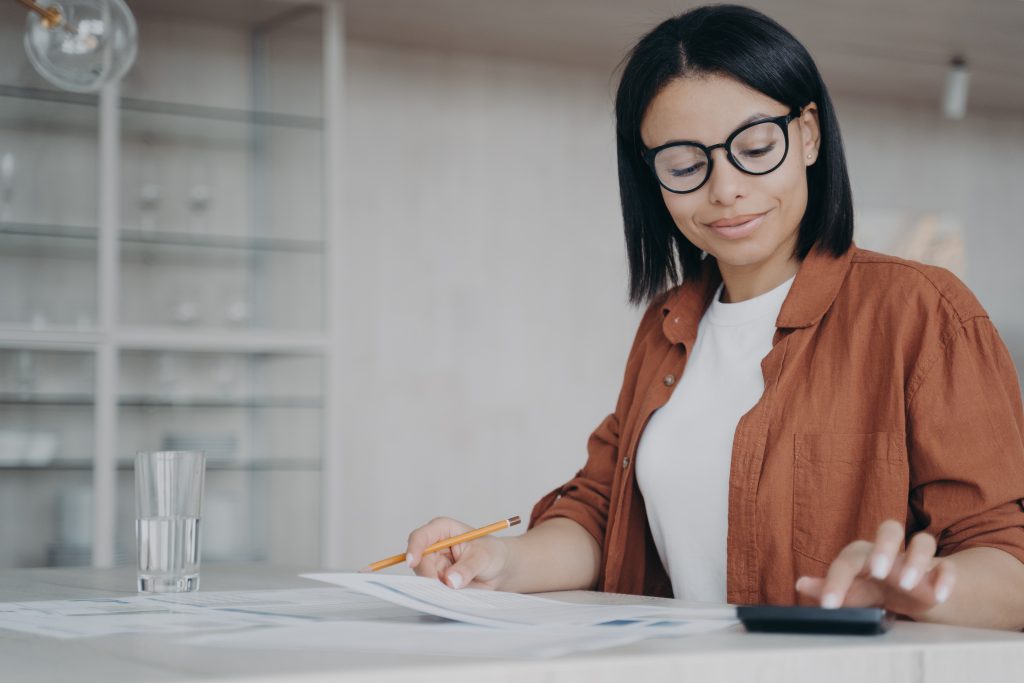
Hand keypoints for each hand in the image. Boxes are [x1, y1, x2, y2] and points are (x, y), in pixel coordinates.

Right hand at [405, 516, 511, 589]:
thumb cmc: (492, 554)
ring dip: (435, 586)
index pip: (421, 537)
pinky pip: (431, 588)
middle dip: (427, 575)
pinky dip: (439, 593)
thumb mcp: (483, 557)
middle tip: (441, 587)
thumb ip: (467, 568)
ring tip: (455, 590)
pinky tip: (452, 594)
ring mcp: (434, 563)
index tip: (413, 562)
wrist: (499, 569)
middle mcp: (434, 545)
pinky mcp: (437, 579)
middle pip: (419, 560)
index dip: (414, 548)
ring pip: (424, 577)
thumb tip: (450, 580)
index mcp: (443, 530)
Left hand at [794, 519, 955, 618]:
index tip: (830, 606)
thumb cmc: (869, 588)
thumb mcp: (848, 592)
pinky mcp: (939, 572)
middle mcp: (890, 550)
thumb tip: (800, 583)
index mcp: (862, 554)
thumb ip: (826, 589)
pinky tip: (939, 596)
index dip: (836, 582)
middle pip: (890, 529)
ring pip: (923, 542)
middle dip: (884, 547)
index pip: (847, 560)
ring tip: (907, 584)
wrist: (903, 593)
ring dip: (916, 560)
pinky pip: (948, 567)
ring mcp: (915, 558)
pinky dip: (946, 579)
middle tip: (878, 572)